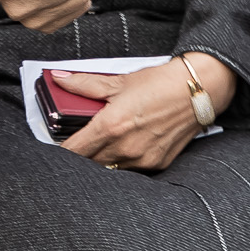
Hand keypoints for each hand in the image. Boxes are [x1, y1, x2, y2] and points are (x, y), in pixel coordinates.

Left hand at [56, 54, 235, 171]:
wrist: (195, 92)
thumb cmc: (158, 85)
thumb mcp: (118, 82)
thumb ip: (85, 85)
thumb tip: (60, 80)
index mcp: (111, 126)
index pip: (75, 151)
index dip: (61, 153)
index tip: (53, 151)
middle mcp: (126, 148)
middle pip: (90, 163)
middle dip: (80, 157)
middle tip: (76, 145)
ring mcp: (143, 159)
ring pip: (110, 169)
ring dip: (101, 161)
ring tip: (98, 147)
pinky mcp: (157, 164)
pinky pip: (131, 170)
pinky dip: (121, 162)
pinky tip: (120, 150)